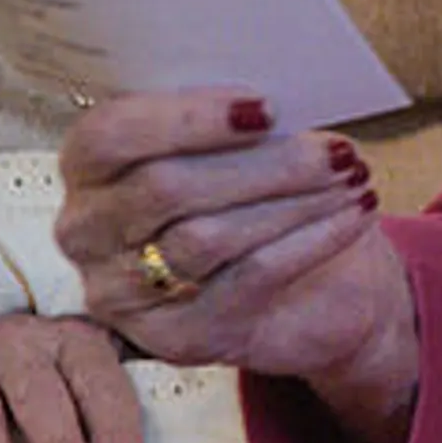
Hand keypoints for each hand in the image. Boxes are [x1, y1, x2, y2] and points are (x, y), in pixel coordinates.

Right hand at [56, 90, 419, 442]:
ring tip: (352, 176)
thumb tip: (269, 103)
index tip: (266, 108)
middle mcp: (86, 233)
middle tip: (335, 149)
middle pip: (164, 188)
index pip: (111, 136)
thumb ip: (232, 119)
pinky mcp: (175, 339)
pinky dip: (312, 240)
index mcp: (87, 165)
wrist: (301, 284)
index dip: (186, 119)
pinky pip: (248, 280)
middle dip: (261, 164)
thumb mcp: (238, 144)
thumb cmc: (256, 189)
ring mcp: (123, 294)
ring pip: (206, 237)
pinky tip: (355, 215)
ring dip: (293, 201)